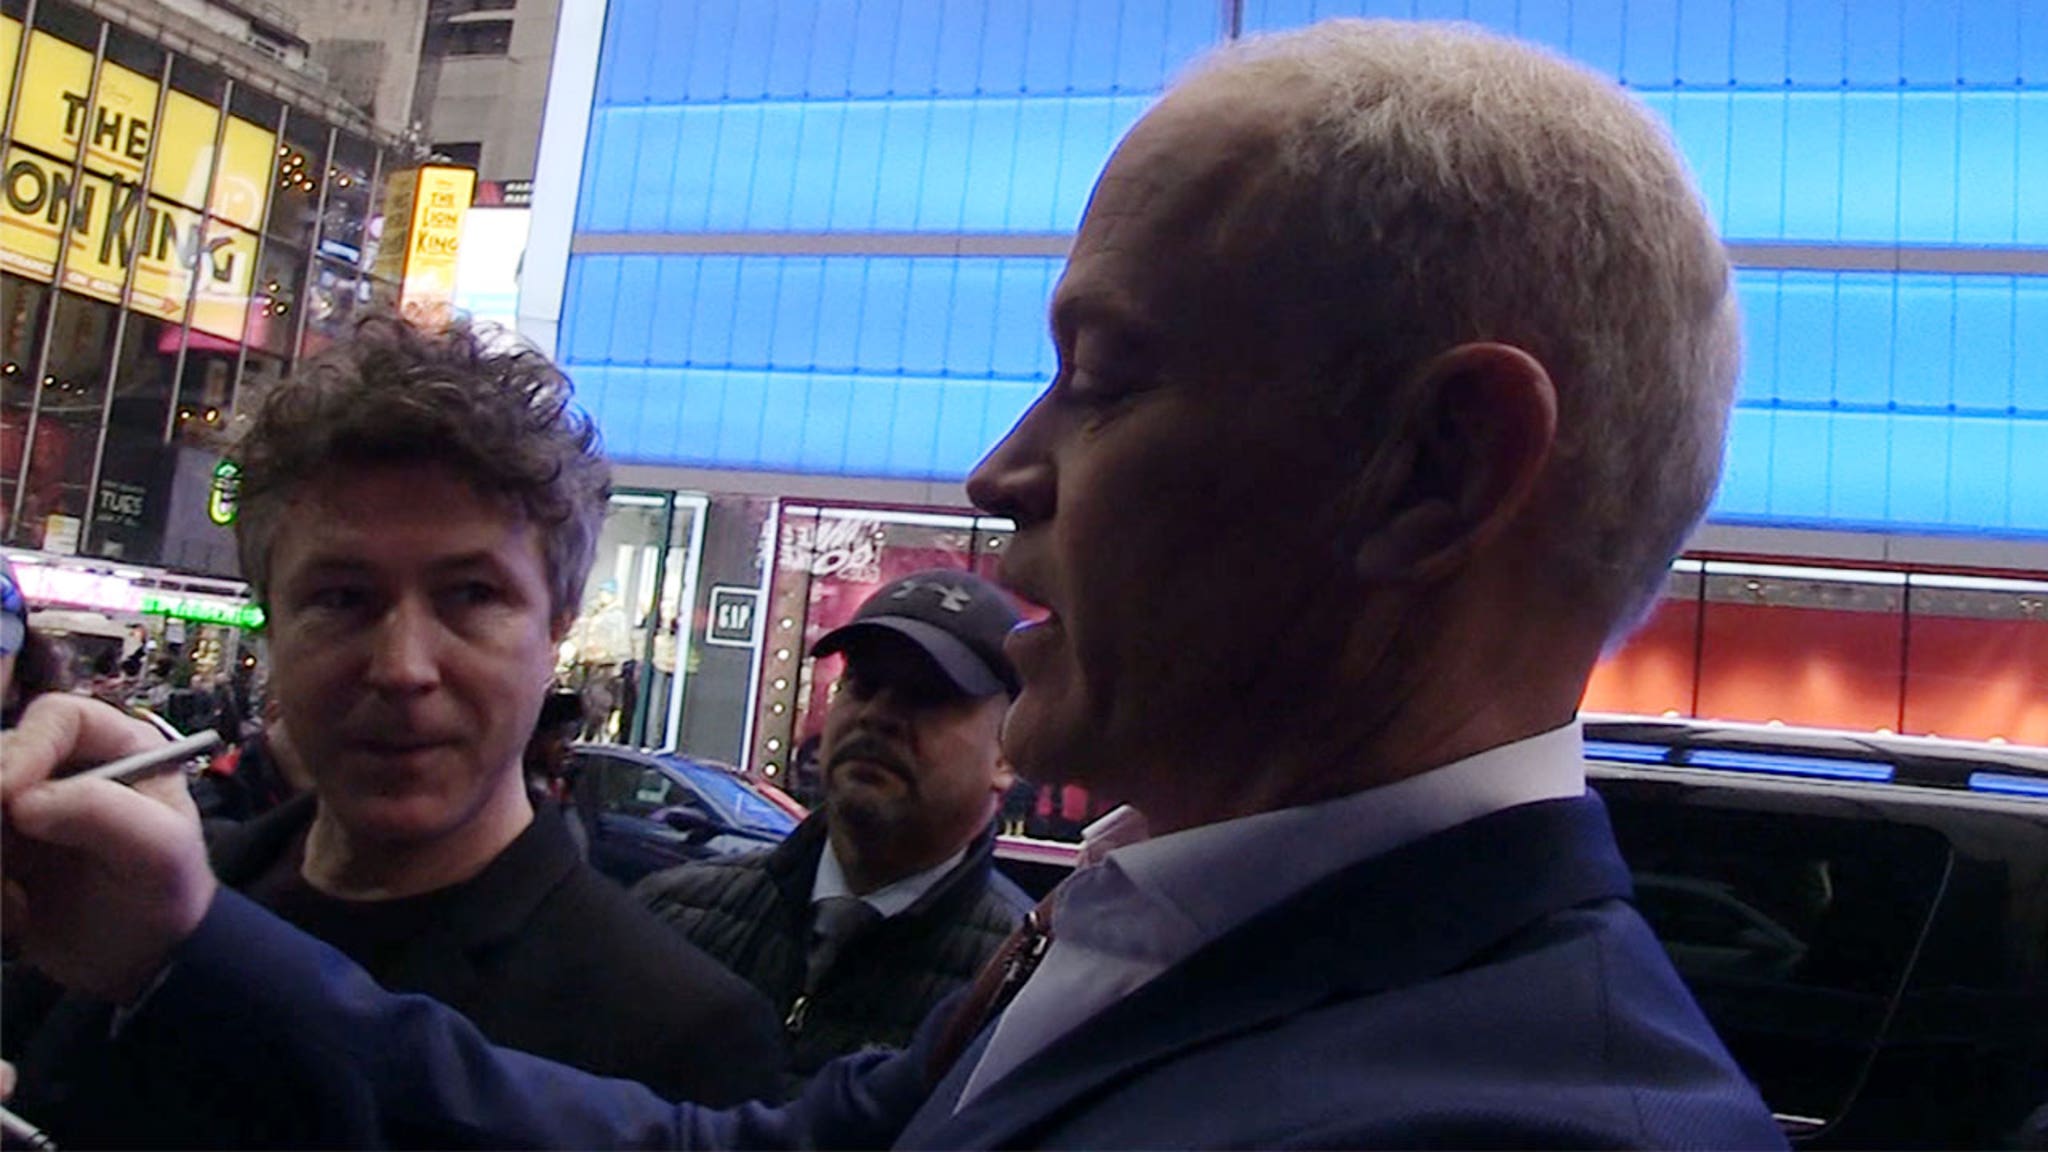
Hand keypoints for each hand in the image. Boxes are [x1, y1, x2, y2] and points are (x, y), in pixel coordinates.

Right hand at [1, 694, 216, 1002]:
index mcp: (115, 749)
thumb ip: (104, 814)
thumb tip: (26, 800)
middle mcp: (63, 768)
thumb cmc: (167, 894)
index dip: (26, 747)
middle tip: (7, 860)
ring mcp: (22, 808)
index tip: (8, 794)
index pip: (56, 717)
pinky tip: (17, 916)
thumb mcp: (159, 852)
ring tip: (17, 902)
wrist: (145, 957)